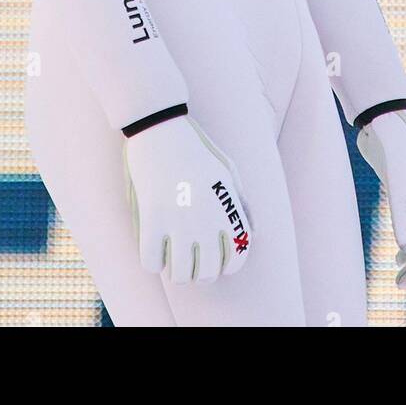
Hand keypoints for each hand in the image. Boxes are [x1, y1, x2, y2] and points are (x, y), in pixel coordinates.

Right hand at [123, 115, 251, 283]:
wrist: (163, 129)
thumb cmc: (196, 150)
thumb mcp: (228, 171)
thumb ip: (243, 204)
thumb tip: (254, 233)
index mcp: (227, 210)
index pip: (236, 259)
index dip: (227, 266)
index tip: (216, 260)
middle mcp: (206, 221)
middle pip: (207, 273)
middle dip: (201, 273)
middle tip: (191, 261)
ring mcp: (178, 222)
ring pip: (180, 275)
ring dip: (177, 272)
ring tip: (172, 259)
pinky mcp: (151, 219)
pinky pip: (151, 263)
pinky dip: (152, 261)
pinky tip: (154, 247)